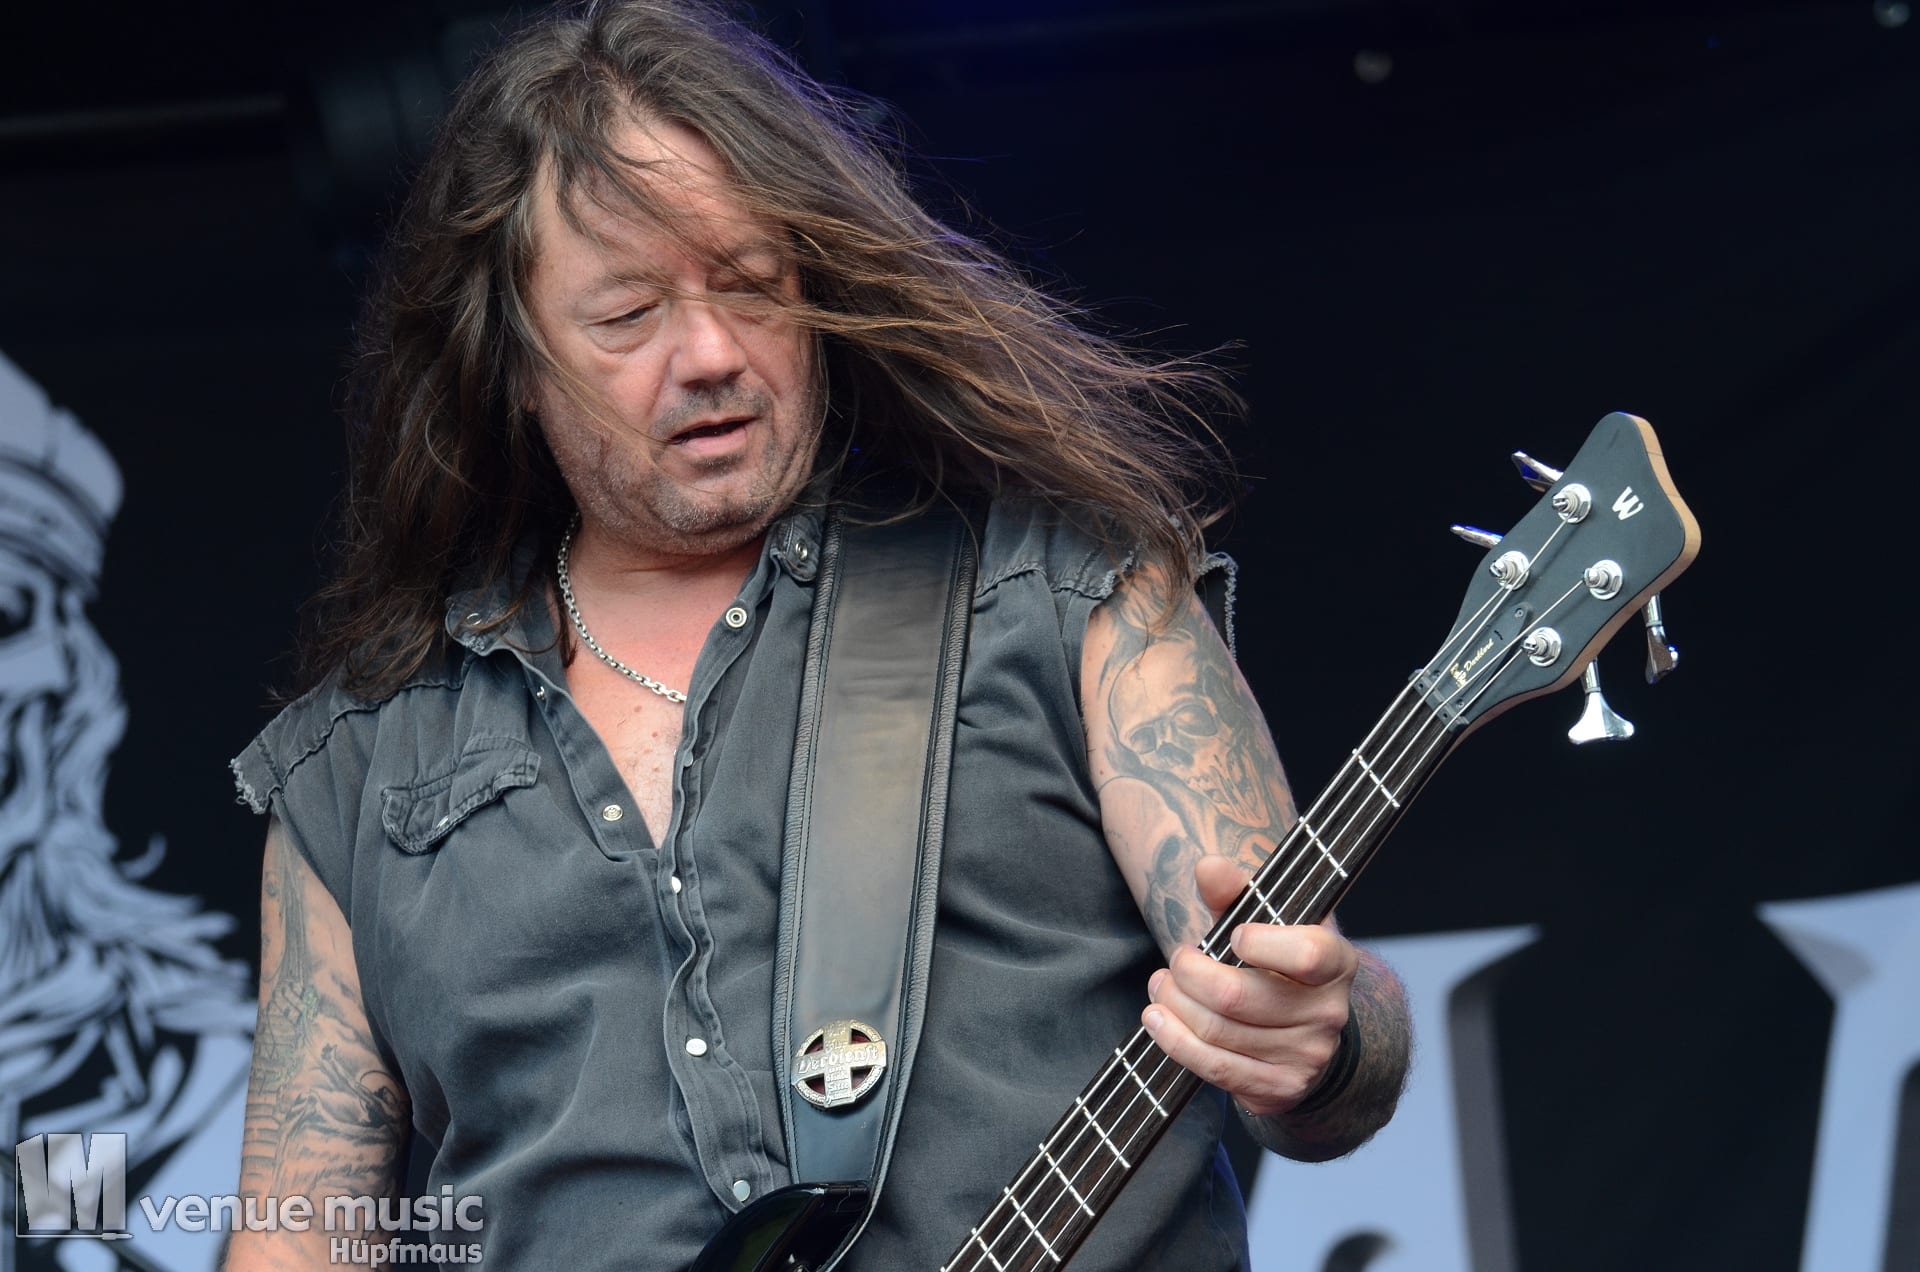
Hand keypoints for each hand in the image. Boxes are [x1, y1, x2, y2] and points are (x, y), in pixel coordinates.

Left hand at [1140, 856, 1357, 1116]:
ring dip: (1174, 1004)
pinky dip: (1175, 1041)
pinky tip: (1157, 1019)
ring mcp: (1306, 1058)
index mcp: (1338, 963)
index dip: (1260, 943)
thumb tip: (1208, 867)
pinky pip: (1215, 1068)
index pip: (1307, 954)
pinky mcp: (1278, 1089)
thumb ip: (1236, 892)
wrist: (1305, 1030)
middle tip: (1175, 960)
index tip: (1233, 935)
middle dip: (1189, 973)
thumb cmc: (1278, 964)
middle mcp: (1329, 1014)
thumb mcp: (1268, 921)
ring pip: (1218, 1032)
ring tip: (1161, 984)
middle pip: (1238, 997)